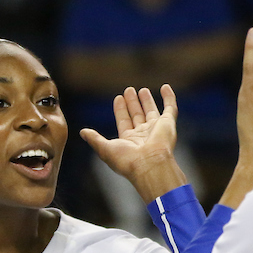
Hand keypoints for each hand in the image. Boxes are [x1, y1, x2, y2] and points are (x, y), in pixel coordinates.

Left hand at [80, 85, 187, 202]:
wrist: (149, 165)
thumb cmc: (127, 161)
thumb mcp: (104, 149)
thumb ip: (94, 139)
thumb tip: (82, 132)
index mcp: (129, 141)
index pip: (124, 121)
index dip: (121, 110)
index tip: (118, 98)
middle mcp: (143, 135)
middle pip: (137, 115)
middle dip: (132, 103)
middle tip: (128, 90)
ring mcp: (156, 129)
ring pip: (152, 111)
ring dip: (147, 101)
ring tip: (142, 90)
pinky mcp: (168, 124)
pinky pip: (170, 108)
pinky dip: (169, 97)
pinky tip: (165, 87)